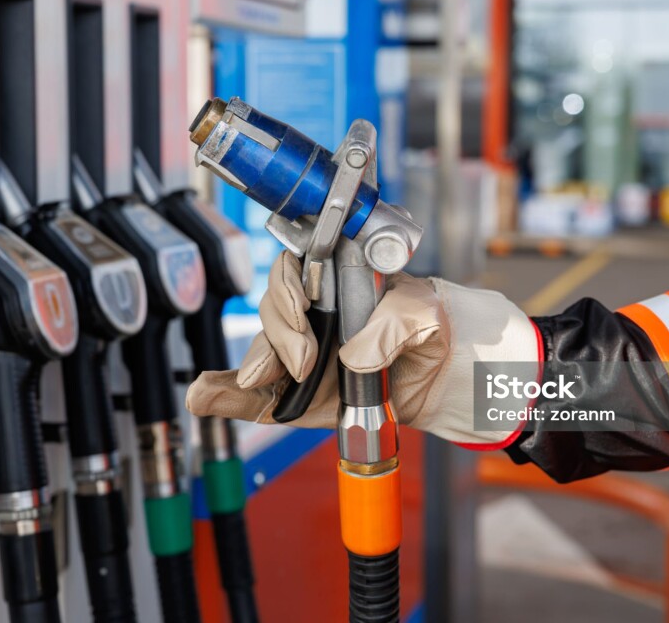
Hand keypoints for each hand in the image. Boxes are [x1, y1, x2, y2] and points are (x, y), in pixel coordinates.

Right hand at [186, 251, 540, 446]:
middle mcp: (320, 316)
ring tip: (255, 384)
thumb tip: (352, 355)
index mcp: (344, 284)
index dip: (289, 289)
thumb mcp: (429, 313)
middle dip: (280, 335)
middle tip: (305, 362)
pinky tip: (206, 397)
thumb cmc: (446, 326)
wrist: (463, 378)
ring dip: (249, 367)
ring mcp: (312, 357)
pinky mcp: (309, 396)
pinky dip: (233, 398)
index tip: (303, 314)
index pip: (296, 271)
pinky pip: (264, 397)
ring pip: (264, 355)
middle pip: (275, 312)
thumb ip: (393, 325)